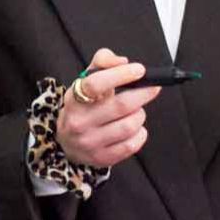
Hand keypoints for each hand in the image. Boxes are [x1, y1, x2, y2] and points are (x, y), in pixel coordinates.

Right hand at [52, 48, 155, 168]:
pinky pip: (132, 145)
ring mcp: (90, 142)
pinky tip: (134, 128)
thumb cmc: (82, 107)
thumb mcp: (84, 81)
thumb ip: (103, 62)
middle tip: (153, 87)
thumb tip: (123, 62)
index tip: (139, 70)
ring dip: (140, 114)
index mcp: (74, 99)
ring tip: (136, 111)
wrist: (67, 143)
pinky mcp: (102, 158)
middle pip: (121, 105)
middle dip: (143, 94)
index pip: (96, 84)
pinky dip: (140, 133)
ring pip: (130, 125)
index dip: (121, 75)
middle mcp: (80, 122)